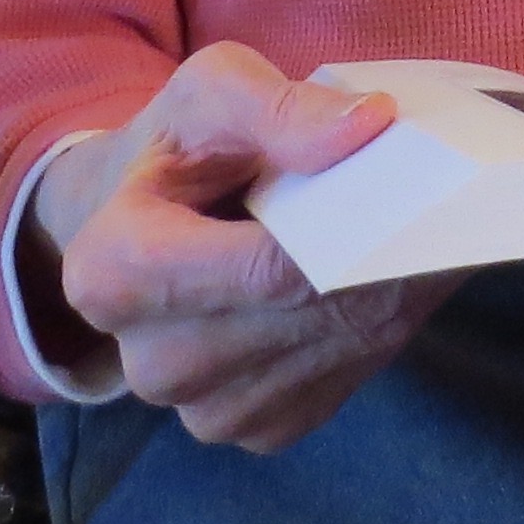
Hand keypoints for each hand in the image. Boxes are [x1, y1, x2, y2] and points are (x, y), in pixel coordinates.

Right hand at [36, 41, 456, 451]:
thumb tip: (366, 128)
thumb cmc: (185, 148)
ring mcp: (205, 411)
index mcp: (109, 274)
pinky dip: (367, 331)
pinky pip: (334, 383)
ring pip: (326, 350)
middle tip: (413, 202)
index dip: (341, 228)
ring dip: (376, 295)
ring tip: (389, 235)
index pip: (263, 268)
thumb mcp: (215, 93)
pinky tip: (366, 283)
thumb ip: (281, 106)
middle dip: (367, 258)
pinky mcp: (260, 431)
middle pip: (299, 313)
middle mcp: (149, 364)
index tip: (399, 187)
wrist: (164, 214)